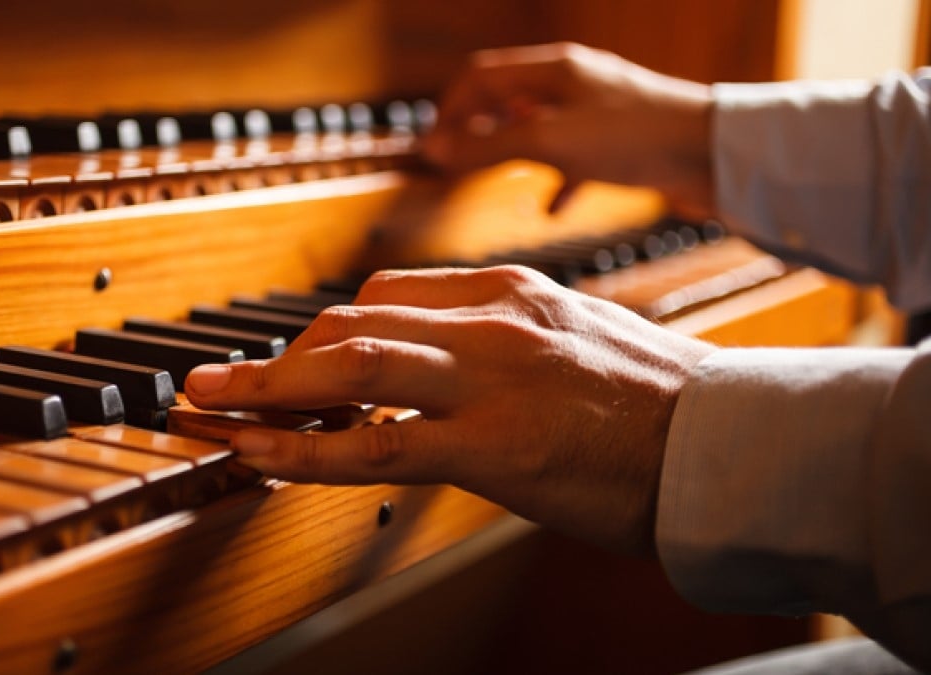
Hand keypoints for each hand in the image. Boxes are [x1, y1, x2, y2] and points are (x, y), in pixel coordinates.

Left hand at [185, 266, 715, 555]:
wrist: (726, 446)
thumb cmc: (652, 404)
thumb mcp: (570, 338)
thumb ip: (499, 338)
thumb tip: (432, 365)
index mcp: (507, 293)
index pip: (385, 295)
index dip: (319, 334)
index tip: (287, 364)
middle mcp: (490, 322)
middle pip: (351, 320)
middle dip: (273, 357)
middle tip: (217, 384)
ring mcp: (490, 380)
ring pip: (349, 365)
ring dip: (264, 390)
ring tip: (207, 413)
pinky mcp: (494, 447)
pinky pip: (375, 443)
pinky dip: (305, 449)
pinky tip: (263, 459)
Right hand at [423, 42, 714, 217]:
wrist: (716, 154)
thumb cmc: (637, 137)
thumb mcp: (550, 141)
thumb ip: (489, 147)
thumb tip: (435, 151)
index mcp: (553, 70)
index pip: (481, 77)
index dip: (449, 110)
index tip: (432, 150)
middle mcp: (574, 84)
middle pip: (507, 99)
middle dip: (477, 130)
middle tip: (454, 165)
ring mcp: (598, 113)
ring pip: (538, 128)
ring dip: (511, 152)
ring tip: (494, 178)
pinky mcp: (621, 144)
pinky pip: (574, 159)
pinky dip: (555, 180)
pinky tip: (551, 207)